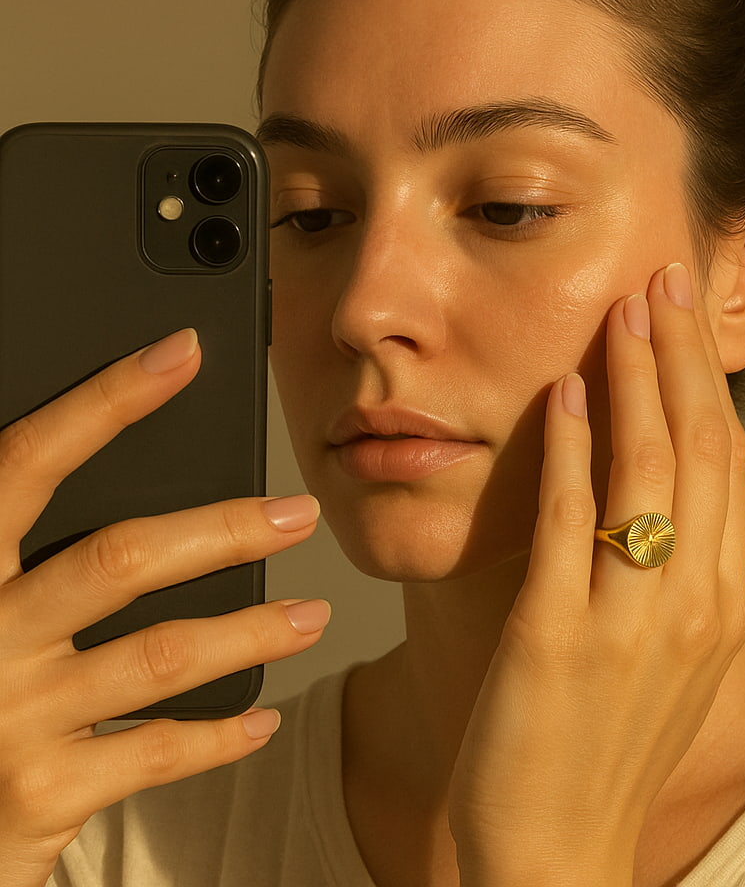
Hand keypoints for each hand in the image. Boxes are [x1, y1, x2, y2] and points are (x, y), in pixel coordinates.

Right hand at [0, 330, 328, 886]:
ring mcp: (11, 714)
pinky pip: (155, 752)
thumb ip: (28, 547)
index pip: (31, 463)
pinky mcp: (40, 792)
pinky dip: (218, 735)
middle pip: (120, 559)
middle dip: (223, 532)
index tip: (180, 354)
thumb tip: (124, 472)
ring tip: (313, 616)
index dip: (106, 402)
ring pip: (160, 655)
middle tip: (298, 516)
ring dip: (251, 631)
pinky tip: (261, 717)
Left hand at [449, 264, 744, 885]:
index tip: (687, 316)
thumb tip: (655, 477)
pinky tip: (560, 393)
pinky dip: (570, 451)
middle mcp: (690, 605)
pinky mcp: (559, 640)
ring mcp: (628, 622)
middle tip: (662, 280)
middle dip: (680, 356)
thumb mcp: (662, 650)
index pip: (727, 464)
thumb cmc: (604, 743)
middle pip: (700, 450)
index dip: (708, 381)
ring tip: (620, 313)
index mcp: (718, 602)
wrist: (558, 851)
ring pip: (648, 474)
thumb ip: (669, 566)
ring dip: (634, 382)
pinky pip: (570, 525)